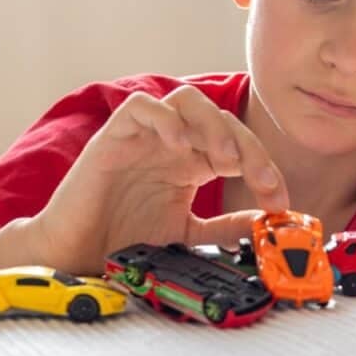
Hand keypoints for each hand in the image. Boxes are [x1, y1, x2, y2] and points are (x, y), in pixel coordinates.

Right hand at [29, 87, 288, 273]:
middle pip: (220, 119)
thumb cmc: (124, 240)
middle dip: (248, 147)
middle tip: (261, 180)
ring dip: (212, 125)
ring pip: (185, 101)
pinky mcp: (113, 136)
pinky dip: (164, 119)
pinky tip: (179, 148)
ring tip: (223, 159)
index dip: (264, 168)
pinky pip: (140, 106)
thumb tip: (267, 222)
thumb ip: (224, 227)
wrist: (75, 255)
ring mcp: (144, 136)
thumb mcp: (187, 234)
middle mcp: (171, 143)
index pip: (237, 147)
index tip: (280, 202)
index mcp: (192, 163)